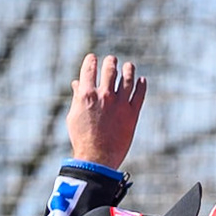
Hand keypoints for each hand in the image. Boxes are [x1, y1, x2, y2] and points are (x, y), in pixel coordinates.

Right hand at [67, 54, 145, 168]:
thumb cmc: (82, 138)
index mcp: (86, 95)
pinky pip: (140, 94)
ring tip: (129, 66)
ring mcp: (120, 103)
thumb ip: (77, 97)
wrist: (97, 157)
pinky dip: (141, 85)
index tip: (93, 58)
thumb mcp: (74, 116)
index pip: (89, 69)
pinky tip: (142, 80)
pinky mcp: (133, 113)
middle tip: (112, 60)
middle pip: (110, 70)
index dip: (91, 61)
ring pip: (127, 78)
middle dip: (111, 62)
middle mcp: (104, 95)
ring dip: (128, 70)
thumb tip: (76, 83)